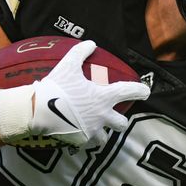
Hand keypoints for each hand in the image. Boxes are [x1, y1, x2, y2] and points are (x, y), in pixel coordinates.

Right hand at [0, 40, 150, 146]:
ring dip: (103, 134)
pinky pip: (86, 143)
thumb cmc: (57, 87)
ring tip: (96, 129)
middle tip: (116, 118)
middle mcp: (102, 116)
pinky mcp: (79, 140)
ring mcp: (91, 131)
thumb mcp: (68, 66)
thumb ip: (80, 53)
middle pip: (121, 124)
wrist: (39, 111)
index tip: (146, 91)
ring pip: (105, 139)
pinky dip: (84, 138)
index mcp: (103, 98)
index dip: (139, 91)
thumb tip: (91, 43)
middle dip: (120, 121)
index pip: (127, 92)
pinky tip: (77, 133)